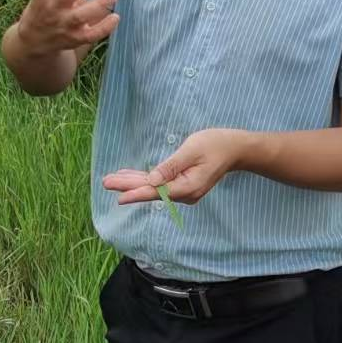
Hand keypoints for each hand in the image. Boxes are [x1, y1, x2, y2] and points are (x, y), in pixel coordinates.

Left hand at [104, 128, 254, 205]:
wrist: (235, 149)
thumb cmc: (216, 145)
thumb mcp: (192, 150)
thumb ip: (171, 166)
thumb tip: (152, 181)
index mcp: (187, 187)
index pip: (157, 192)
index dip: (136, 193)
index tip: (119, 197)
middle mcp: (185, 193)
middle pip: (152, 191)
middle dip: (128, 186)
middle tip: (106, 182)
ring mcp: (184, 191)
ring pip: (154, 188)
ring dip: (133, 183)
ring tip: (111, 179)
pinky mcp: (183, 185)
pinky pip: (160, 184)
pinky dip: (145, 180)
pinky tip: (129, 177)